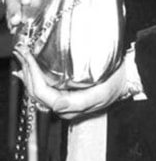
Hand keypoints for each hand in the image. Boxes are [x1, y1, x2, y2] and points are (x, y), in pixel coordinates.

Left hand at [13, 42, 128, 119]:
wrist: (128, 78)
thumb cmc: (117, 82)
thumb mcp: (102, 91)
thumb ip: (79, 101)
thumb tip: (56, 105)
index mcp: (69, 107)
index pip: (42, 93)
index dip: (32, 76)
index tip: (29, 57)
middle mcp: (63, 107)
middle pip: (35, 93)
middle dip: (27, 72)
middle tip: (22, 52)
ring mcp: (62, 101)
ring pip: (37, 91)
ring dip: (28, 73)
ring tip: (23, 57)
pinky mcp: (65, 93)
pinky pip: (43, 87)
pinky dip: (34, 77)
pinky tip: (29, 69)